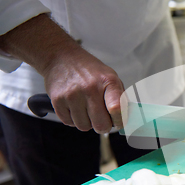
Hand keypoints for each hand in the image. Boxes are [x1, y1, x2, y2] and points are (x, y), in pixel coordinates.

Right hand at [0, 14, 123, 133]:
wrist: (61, 57)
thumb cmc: (90, 71)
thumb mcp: (110, 77)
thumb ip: (120, 98)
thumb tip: (127, 120)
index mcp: (107, 81)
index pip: (117, 109)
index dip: (120, 121)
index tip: (119, 122)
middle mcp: (90, 88)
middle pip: (101, 125)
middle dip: (103, 126)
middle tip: (101, 119)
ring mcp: (72, 95)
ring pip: (84, 127)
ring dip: (87, 122)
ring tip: (85, 108)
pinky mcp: (57, 100)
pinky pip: (69, 123)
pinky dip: (73, 119)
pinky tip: (74, 107)